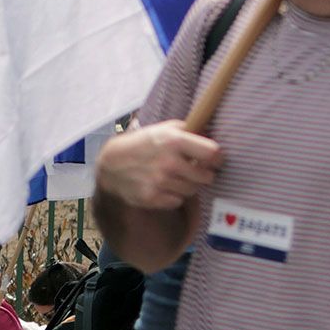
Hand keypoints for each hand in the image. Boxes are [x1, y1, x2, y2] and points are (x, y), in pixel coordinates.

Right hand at [100, 120, 223, 211]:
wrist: (112, 163)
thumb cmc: (144, 143)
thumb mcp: (165, 128)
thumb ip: (190, 132)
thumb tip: (214, 138)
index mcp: (175, 140)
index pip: (212, 153)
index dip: (217, 158)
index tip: (216, 160)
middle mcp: (168, 162)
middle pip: (206, 176)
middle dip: (205, 174)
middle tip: (198, 170)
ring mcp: (159, 182)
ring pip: (192, 190)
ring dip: (190, 185)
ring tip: (179, 177)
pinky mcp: (151, 198)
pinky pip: (177, 201)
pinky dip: (175, 196)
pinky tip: (166, 186)